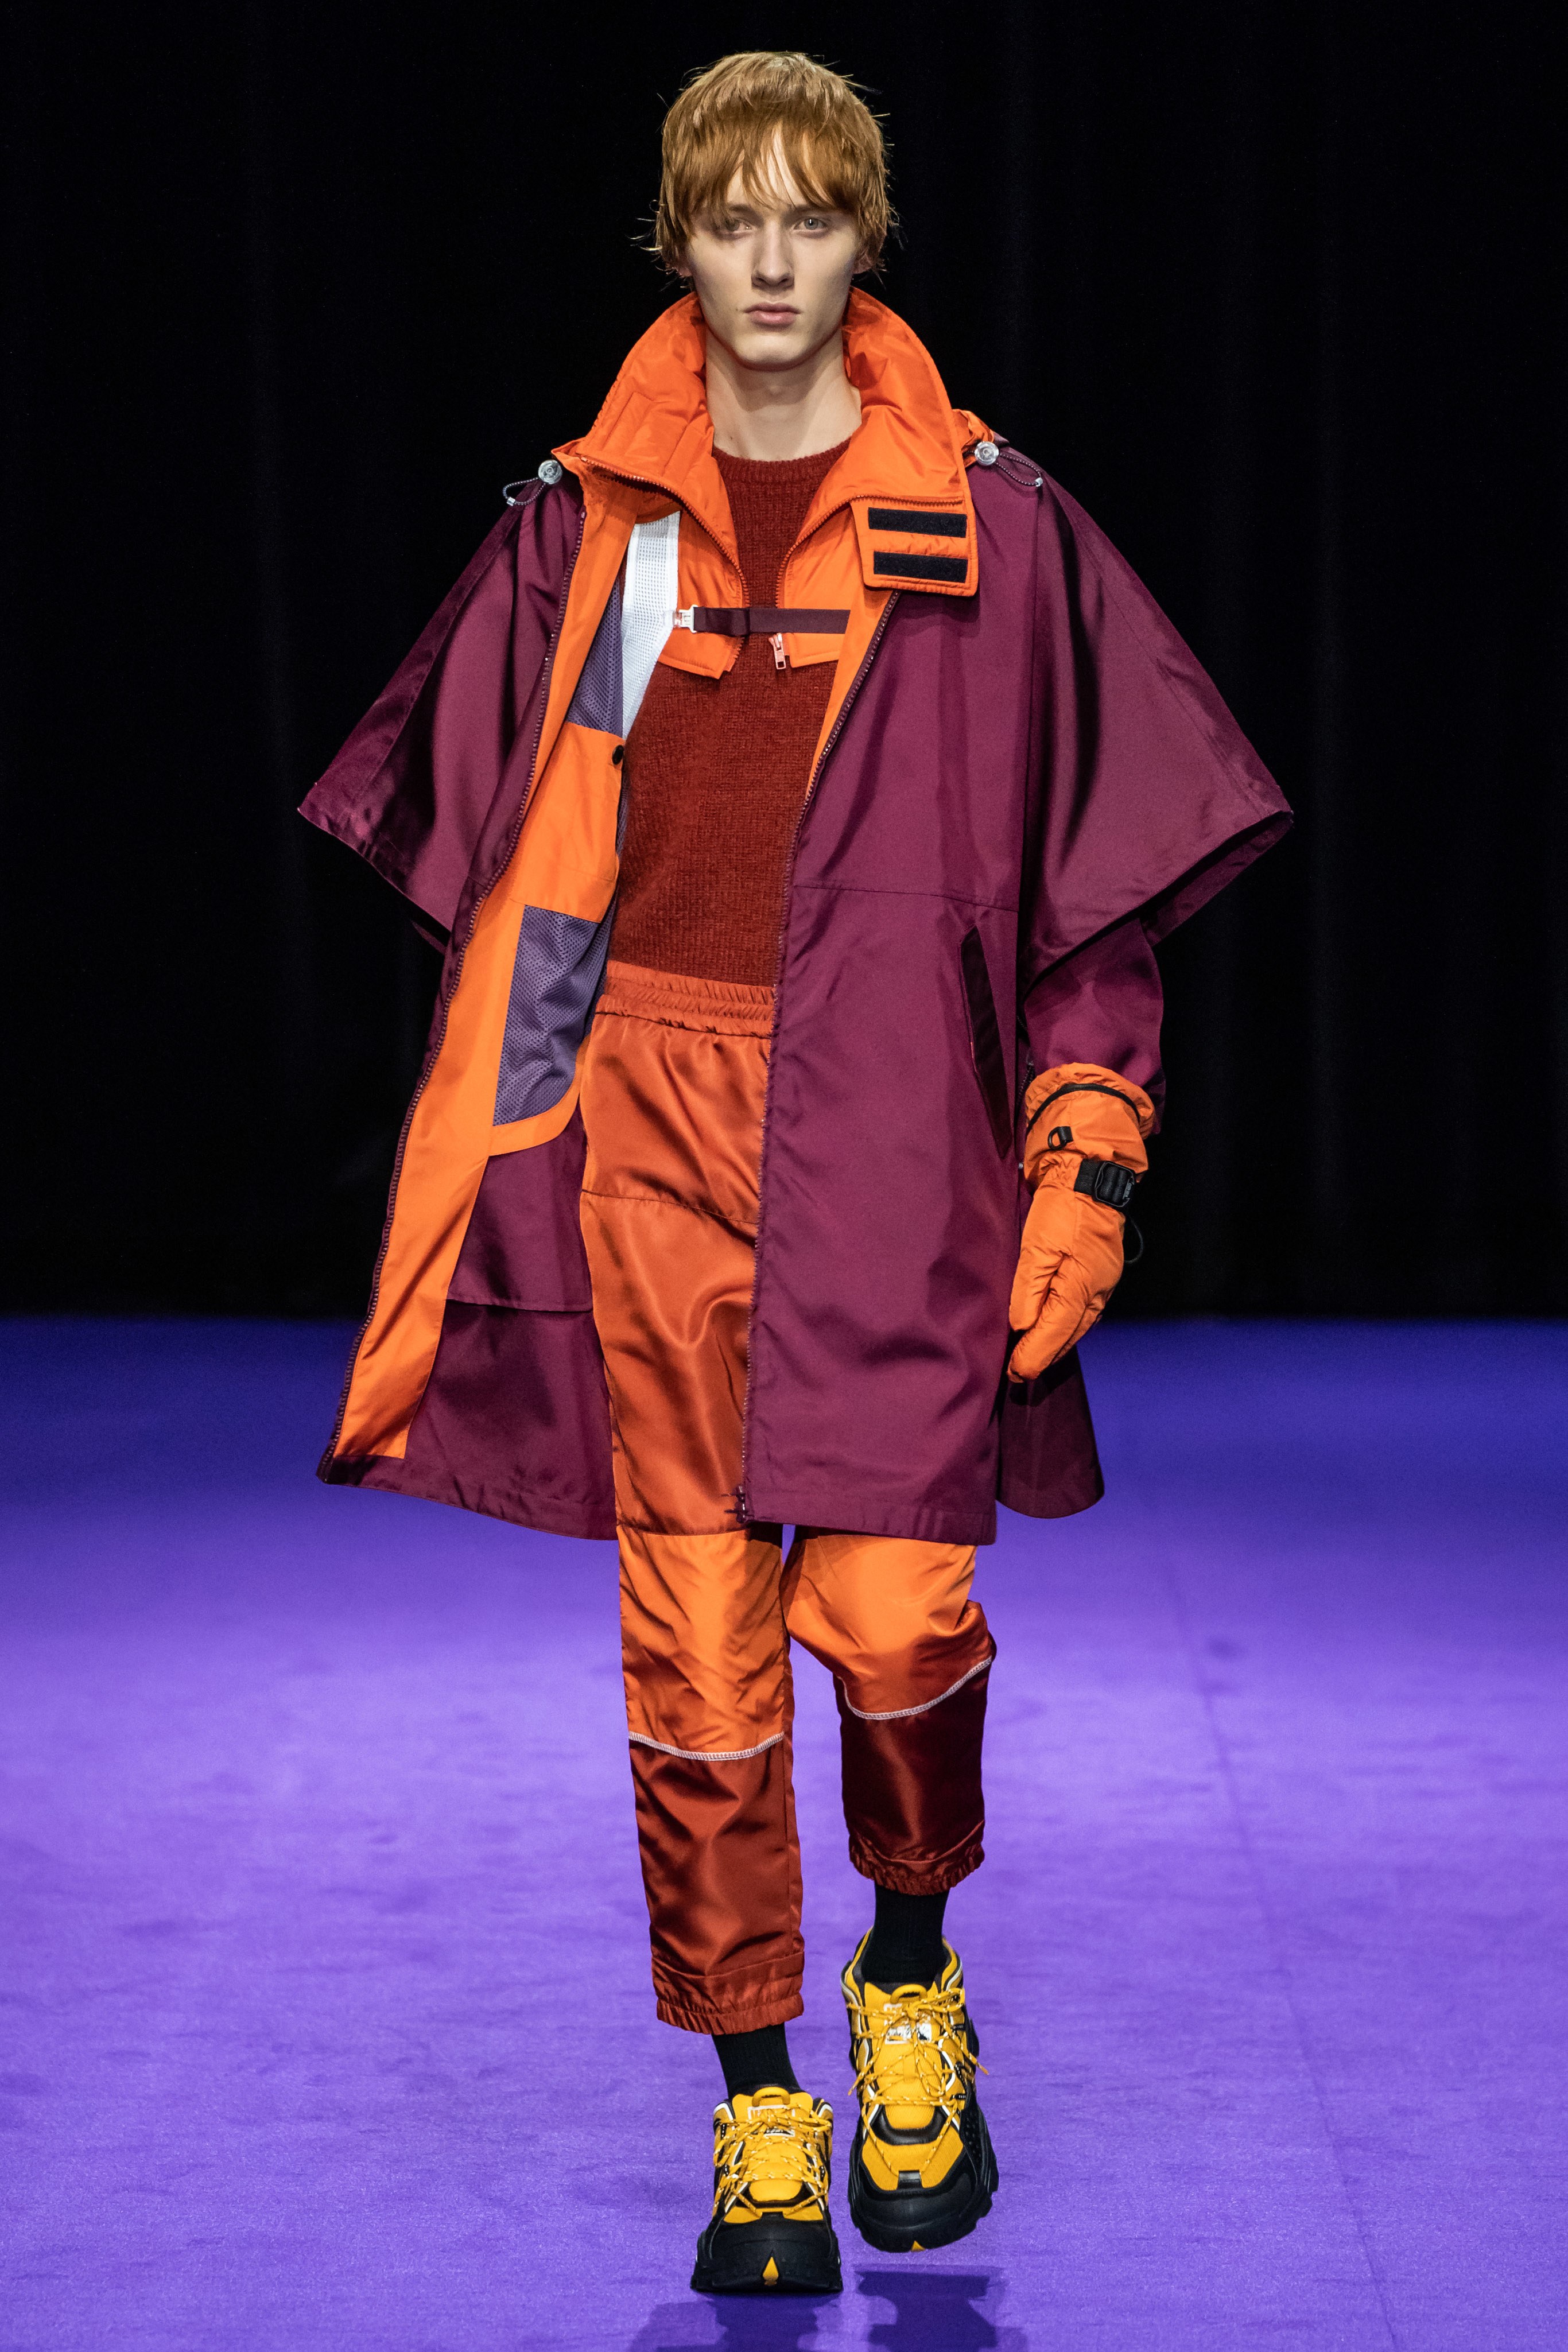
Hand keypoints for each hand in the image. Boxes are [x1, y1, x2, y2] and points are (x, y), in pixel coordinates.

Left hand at [1007, 1177, 1125, 1379]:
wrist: (1088, 1176)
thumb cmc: (1062, 1208)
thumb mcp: (1037, 1246)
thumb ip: (1029, 1289)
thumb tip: (1023, 1326)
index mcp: (1082, 1286)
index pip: (1055, 1332)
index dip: (1034, 1355)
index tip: (1015, 1372)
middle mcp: (1097, 1291)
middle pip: (1069, 1336)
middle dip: (1043, 1356)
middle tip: (1018, 1373)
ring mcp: (1102, 1284)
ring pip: (1077, 1327)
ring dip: (1055, 1345)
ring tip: (1032, 1359)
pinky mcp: (1099, 1275)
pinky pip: (1082, 1313)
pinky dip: (1065, 1328)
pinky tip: (1052, 1331)